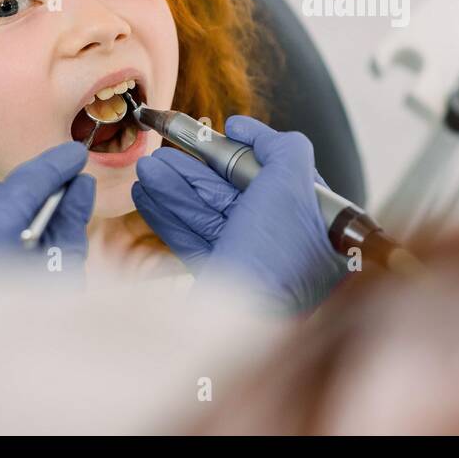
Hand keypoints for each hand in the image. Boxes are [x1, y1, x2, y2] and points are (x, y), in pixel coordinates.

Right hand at [132, 116, 347, 313]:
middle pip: (233, 193)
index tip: (217, 132)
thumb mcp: (292, 185)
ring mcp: (250, 261)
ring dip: (174, 188)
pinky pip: (191, 240)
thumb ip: (281, 147)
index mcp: (311, 220)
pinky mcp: (222, 279)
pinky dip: (168, 217)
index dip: (243, 151)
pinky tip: (148, 197)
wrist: (253, 328)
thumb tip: (247, 129)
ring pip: (207, 215)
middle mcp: (283, 240)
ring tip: (147, 168)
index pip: (275, 173)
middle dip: (194, 169)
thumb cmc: (280, 259)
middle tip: (165, 148)